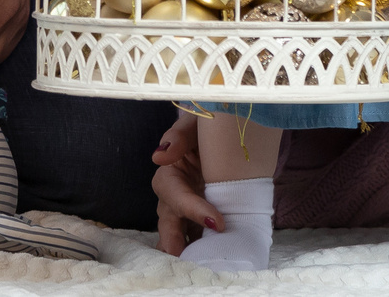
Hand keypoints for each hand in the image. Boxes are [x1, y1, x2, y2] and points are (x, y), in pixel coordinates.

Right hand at [152, 111, 217, 251]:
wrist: (228, 132)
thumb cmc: (207, 126)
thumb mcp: (194, 123)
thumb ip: (179, 135)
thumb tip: (159, 156)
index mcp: (170, 173)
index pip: (176, 195)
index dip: (194, 210)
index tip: (217, 223)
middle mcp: (175, 195)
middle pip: (169, 221)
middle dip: (173, 240)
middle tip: (183, 257)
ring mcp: (188, 209)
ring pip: (180, 233)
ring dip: (186, 248)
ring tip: (198, 264)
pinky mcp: (201, 216)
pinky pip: (198, 235)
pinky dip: (201, 247)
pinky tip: (211, 258)